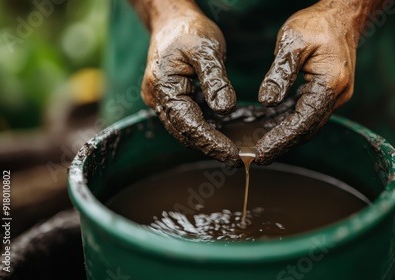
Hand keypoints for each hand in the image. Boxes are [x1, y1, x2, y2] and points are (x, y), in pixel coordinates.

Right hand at [138, 2, 240, 164]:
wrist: (171, 20)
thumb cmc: (188, 30)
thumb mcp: (206, 49)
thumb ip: (215, 79)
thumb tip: (225, 109)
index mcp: (163, 87)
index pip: (188, 124)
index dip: (211, 142)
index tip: (233, 154)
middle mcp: (157, 99)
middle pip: (184, 133)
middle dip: (209, 147)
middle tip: (236, 159)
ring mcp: (162, 101)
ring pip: (184, 129)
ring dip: (206, 141)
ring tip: (231, 151)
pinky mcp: (170, 99)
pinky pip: (186, 120)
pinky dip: (203, 129)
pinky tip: (221, 135)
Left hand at [255, 1, 373, 163]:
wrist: (342, 15)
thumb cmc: (317, 24)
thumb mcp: (293, 42)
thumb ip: (280, 73)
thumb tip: (265, 102)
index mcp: (330, 84)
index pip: (304, 120)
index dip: (282, 139)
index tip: (262, 152)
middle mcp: (337, 95)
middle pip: (308, 129)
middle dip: (283, 145)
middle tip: (259, 158)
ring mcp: (335, 96)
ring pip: (310, 125)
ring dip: (288, 138)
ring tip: (263, 149)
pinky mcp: (328, 93)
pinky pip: (309, 115)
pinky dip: (292, 125)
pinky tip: (274, 130)